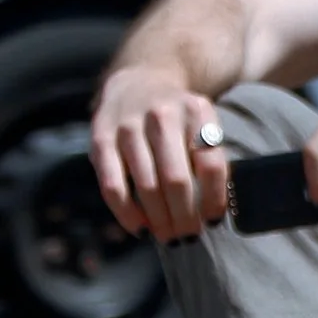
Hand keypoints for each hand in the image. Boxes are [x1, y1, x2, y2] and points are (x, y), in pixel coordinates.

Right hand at [91, 66, 230, 241]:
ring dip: (159, 220)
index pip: (211, 165)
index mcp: (196, 111)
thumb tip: (216, 214)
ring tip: (168, 237)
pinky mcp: (102, 137)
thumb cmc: (178, 118)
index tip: (214, 221)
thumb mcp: (202, 124)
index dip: (214, 200)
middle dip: (184, 217)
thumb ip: (210, 158)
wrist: (139, 80)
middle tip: (188, 236)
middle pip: (177, 180)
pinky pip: (112, 185)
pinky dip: (127, 214)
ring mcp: (129, 125)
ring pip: (146, 186)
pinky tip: (140, 228)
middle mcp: (162, 115)